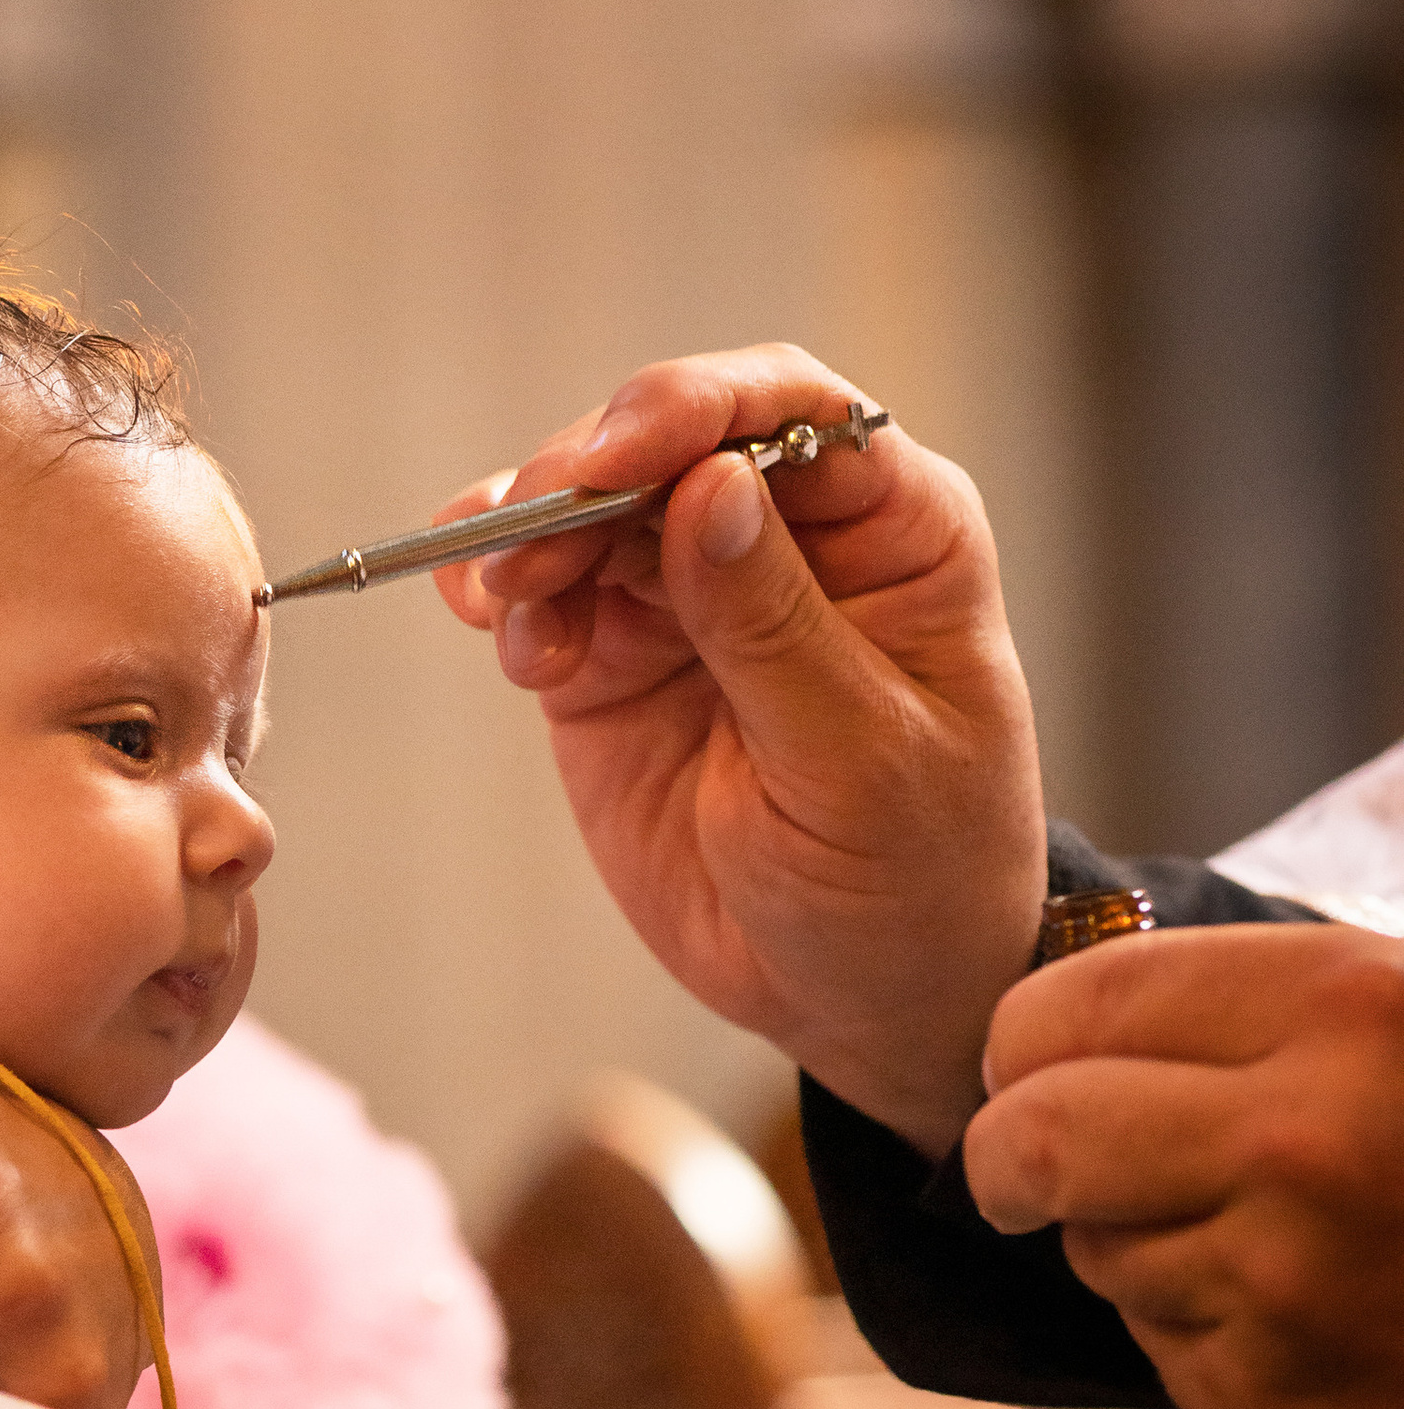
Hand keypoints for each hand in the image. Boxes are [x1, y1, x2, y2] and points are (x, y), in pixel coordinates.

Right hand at [431, 344, 1045, 1157]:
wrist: (857, 997)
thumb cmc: (909, 878)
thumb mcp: (858, 764)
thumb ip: (777, 629)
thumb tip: (708, 487)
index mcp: (894, 531)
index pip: (793, 413)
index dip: (695, 411)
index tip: (614, 461)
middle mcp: (789, 540)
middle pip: (670, 444)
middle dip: (586, 476)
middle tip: (523, 540)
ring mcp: (693, 596)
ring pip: (592, 510)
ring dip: (530, 535)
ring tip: (501, 601)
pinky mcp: (617, 662)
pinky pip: (545, 595)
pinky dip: (506, 597)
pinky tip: (498, 628)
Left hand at [967, 920, 1403, 1408]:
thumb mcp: (1401, 1032)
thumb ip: (1262, 1004)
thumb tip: (1064, 966)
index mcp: (1350, 1006)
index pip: (1085, 996)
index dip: (1028, 1036)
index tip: (1028, 1062)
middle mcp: (1308, 1136)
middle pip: (1038, 1128)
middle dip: (1010, 1154)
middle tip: (1024, 1166)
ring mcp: (1283, 1273)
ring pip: (1088, 1239)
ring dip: (1126, 1242)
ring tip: (1252, 1242)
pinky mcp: (1267, 1388)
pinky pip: (1149, 1333)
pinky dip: (1190, 1326)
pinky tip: (1288, 1320)